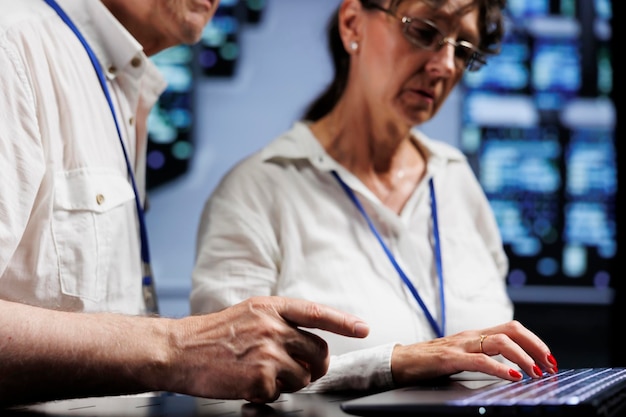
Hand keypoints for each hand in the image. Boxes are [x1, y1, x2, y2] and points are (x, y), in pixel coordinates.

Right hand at [160, 296, 368, 402]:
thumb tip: (308, 343)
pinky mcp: (260, 378)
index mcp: (271, 307)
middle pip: (318, 351)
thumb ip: (279, 322)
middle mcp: (273, 327)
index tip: (363, 328)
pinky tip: (246, 383)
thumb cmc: (212, 335)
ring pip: (303, 376)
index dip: (343, 321)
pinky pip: (279, 394)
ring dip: (288, 382)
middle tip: (299, 369)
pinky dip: (266, 394)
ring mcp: (267, 352)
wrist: (178, 350)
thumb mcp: (248, 314)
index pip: (316, 312)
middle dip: (315, 365)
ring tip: (261, 374)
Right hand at [390, 320, 557, 385]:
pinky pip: (479, 360)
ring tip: (536, 373)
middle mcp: (470, 336)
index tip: (549, 359)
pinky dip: (499, 368)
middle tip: (550, 365)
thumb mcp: (461, 356)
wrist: (399, 362)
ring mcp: (460, 345)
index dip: (534, 341)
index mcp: (475, 335)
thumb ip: (481, 356)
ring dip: (523, 357)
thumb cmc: (429, 362)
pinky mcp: (449, 358)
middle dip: (535, 346)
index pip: (511, 329)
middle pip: (511, 330)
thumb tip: (511, 368)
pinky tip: (512, 377)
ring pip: (499, 342)